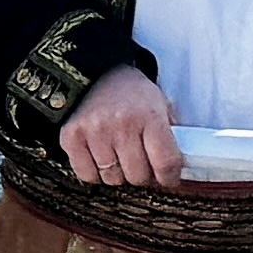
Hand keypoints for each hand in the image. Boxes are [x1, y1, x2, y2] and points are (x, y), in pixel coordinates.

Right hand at [59, 65, 181, 186]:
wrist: (96, 73)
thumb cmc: (132, 94)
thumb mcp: (160, 105)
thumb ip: (171, 135)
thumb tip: (180, 169)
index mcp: (150, 115)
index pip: (166, 163)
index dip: (170, 177)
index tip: (168, 178)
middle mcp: (122, 124)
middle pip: (138, 176)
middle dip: (142, 174)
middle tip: (141, 163)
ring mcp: (95, 131)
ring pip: (112, 178)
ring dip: (118, 173)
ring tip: (119, 156)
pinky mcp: (72, 137)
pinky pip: (87, 175)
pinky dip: (95, 172)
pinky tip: (100, 157)